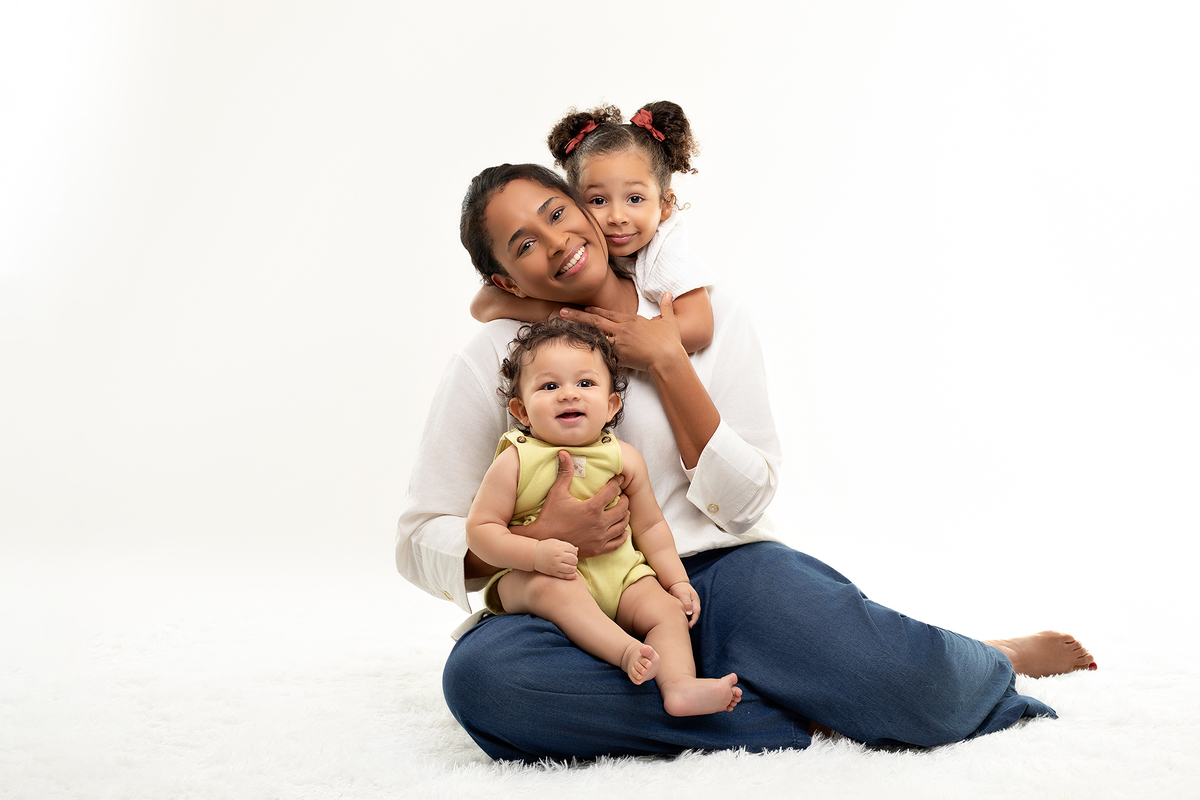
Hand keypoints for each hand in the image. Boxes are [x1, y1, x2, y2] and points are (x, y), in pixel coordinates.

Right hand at [515, 450, 629, 558]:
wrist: (543, 542)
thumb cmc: (549, 516)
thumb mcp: (557, 493)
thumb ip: (565, 472)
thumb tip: (564, 452)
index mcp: (592, 508)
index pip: (612, 491)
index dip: (617, 482)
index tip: (619, 478)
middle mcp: (599, 523)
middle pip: (622, 509)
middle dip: (624, 500)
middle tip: (622, 495)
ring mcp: (600, 538)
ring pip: (622, 525)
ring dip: (625, 516)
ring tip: (624, 510)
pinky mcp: (598, 549)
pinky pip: (617, 543)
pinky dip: (622, 535)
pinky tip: (622, 530)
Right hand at [533, 538, 578, 578]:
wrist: (533, 554)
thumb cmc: (545, 547)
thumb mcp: (555, 543)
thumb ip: (566, 546)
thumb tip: (577, 549)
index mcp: (559, 547)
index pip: (573, 551)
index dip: (575, 553)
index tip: (572, 554)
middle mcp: (558, 556)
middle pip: (574, 559)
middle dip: (575, 561)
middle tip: (572, 561)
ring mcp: (556, 565)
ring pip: (571, 568)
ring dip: (574, 568)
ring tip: (572, 567)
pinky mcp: (553, 572)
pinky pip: (565, 576)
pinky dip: (571, 576)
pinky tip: (574, 574)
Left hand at [561, 293, 685, 372]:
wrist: (668, 358)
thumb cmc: (669, 341)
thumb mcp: (669, 321)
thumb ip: (666, 306)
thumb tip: (669, 294)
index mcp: (632, 320)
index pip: (609, 313)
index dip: (595, 311)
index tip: (584, 309)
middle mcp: (622, 329)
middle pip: (596, 321)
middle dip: (577, 316)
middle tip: (561, 312)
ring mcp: (619, 342)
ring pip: (595, 336)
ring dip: (579, 333)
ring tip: (564, 329)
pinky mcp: (619, 356)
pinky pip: (602, 353)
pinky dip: (591, 352)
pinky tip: (577, 351)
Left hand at [668, 581, 701, 627]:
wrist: (676, 584)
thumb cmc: (680, 588)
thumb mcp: (683, 594)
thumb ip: (687, 603)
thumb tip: (689, 613)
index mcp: (695, 601)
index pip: (696, 613)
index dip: (694, 620)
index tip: (690, 626)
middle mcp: (694, 605)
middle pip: (694, 615)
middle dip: (691, 622)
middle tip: (686, 628)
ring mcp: (690, 606)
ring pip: (690, 616)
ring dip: (688, 621)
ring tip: (683, 626)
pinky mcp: (685, 607)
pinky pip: (686, 614)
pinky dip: (684, 618)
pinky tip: (680, 621)